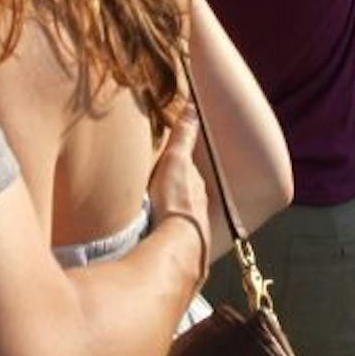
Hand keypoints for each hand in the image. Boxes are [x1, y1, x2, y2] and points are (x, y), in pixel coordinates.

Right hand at [147, 107, 211, 272]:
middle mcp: (197, 207)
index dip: (180, 166)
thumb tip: (194, 107)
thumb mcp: (176, 161)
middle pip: (186, 195)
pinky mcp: (180, 248)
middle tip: (163, 189)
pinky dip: (166, 233)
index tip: (172, 162)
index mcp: (195, 186)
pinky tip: (157, 237)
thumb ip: (183, 137)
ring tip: (157, 214)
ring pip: (181, 217)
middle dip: (176, 192)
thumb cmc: (176, 201)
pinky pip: (172, 236)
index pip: (188, 172)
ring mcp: (191, 229)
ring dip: (171, 214)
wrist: (179, 244)